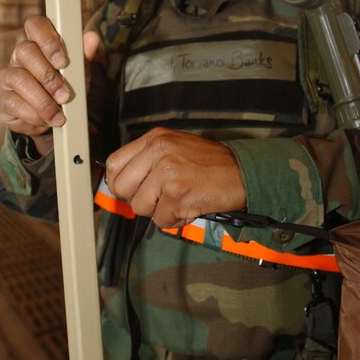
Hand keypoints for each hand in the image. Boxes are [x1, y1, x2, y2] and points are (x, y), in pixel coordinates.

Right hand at [0, 15, 99, 149]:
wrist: (49, 119)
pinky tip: (45, 120)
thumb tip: (92, 37)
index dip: (47, 39)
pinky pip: (14, 102)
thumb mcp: (77, 73)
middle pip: (25, 50)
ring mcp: (8, 76)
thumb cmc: (61, 88)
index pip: (35, 25)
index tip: (63, 61)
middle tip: (65, 95)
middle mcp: (20, 56)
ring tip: (59, 114)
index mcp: (39, 43)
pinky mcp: (3, 99)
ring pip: (20, 78)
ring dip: (43, 100)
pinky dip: (34, 114)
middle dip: (48, 75)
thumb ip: (83, 56)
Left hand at [105, 128, 246, 227]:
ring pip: (140, 207)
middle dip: (137, 199)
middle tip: (156, 199)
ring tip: (179, 199)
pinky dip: (175, 220)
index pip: (115, 163)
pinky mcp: (177, 195)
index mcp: (156, 138)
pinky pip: (161, 220)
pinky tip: (189, 206)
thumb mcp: (175, 147)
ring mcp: (167, 173)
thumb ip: (148, 160)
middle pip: (122, 187)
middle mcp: (159, 151)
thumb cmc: (212, 163)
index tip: (130, 190)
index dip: (119, 182)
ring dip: (159, 211)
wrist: (243, 172)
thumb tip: (123, 184)